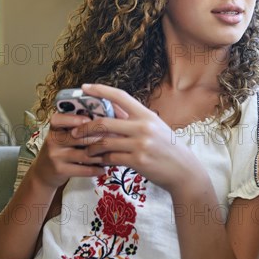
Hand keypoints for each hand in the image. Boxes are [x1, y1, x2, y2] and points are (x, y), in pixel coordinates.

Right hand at [29, 112, 106, 189]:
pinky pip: (83, 169)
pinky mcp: (60, 170)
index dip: (79, 119)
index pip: (62, 118)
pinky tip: (104, 168)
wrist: (43, 173)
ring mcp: (56, 156)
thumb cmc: (59, 149)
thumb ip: (76, 127)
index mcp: (53, 127)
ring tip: (113, 153)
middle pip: (80, 136)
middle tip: (116, 137)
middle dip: (99, 137)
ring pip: (85, 154)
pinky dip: (96, 169)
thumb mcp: (61, 135)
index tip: (96, 120)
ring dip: (101, 154)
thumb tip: (103, 118)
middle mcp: (52, 140)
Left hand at [71, 84, 207, 192]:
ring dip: (90, 147)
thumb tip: (112, 109)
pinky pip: (111, 158)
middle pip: (104, 122)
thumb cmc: (167, 148)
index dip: (100, 90)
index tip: (84, 87)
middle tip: (74, 131)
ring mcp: (140, 144)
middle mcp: (143, 127)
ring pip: (104, 142)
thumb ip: (134, 119)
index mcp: (146, 115)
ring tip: (85, 150)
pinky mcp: (137, 161)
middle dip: (85, 127)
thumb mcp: (154, 127)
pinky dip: (101, 159)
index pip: (120, 96)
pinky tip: (97, 161)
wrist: (183, 171)